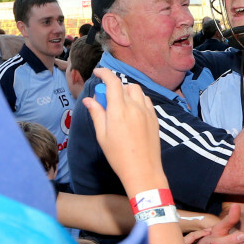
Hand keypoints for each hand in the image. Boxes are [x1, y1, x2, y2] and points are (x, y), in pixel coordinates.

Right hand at [83, 68, 166, 194]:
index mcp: (119, 110)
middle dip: (114, 87)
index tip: (97, 73)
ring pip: (137, 91)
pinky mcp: (154, 118)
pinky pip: (146, 100)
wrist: (143, 171)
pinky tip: (132, 112)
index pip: (113, 82)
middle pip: (124, 85)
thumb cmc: (119, 156)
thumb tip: (89, 100)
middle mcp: (134, 107)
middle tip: (106, 100)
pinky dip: (137, 99)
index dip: (104, 73)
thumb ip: (97, 114)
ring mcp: (147, 112)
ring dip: (127, 92)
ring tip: (120, 105)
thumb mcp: (102, 135)